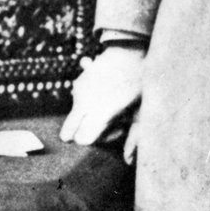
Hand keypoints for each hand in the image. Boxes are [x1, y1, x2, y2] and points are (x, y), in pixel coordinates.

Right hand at [60, 44, 146, 164]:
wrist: (130, 49)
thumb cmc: (139, 82)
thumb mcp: (143, 111)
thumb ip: (135, 138)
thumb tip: (128, 161)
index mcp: (99, 114)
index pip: (82, 140)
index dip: (97, 141)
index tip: (115, 129)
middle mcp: (84, 103)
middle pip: (67, 133)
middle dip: (80, 133)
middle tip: (101, 124)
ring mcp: (79, 91)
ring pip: (73, 114)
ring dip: (85, 115)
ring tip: (109, 102)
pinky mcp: (79, 80)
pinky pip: (77, 98)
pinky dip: (86, 99)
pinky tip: (104, 91)